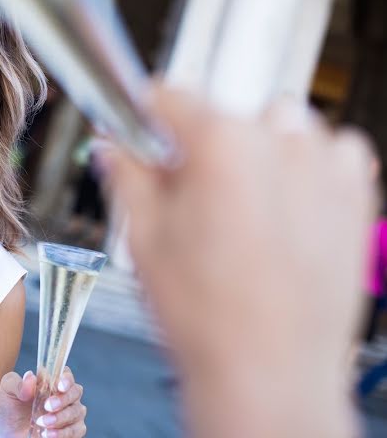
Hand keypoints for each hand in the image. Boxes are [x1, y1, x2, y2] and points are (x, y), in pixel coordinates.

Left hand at [0, 368, 85, 437]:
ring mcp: (71, 413)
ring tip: (41, 423)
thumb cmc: (11, 407)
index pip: (66, 374)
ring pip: (77, 412)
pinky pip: (76, 431)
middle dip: (62, 400)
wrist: (8, 431)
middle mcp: (65, 395)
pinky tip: (47, 434)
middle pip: (75, 392)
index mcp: (52, 381)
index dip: (66, 379)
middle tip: (47, 407)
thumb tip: (30, 377)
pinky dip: (63, 433)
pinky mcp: (72, 430)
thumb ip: (18, 384)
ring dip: (60, 418)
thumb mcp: (8, 391)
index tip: (59, 386)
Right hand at [105, 87, 376, 437]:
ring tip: (242, 207)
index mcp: (219, 143)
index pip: (170, 95)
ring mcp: (324, 165)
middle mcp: (278, 141)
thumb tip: (114, 146)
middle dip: (203, 143)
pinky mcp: (356, 194)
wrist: (269, 374)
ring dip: (258, 150)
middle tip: (190, 193)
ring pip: (280, 127)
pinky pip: (332, 151)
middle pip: (226, 113)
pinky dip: (308, 167)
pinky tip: (283, 210)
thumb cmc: (206, 316)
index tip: (141, 124)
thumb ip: (126, 175)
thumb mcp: (143, 237)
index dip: (145, 112)